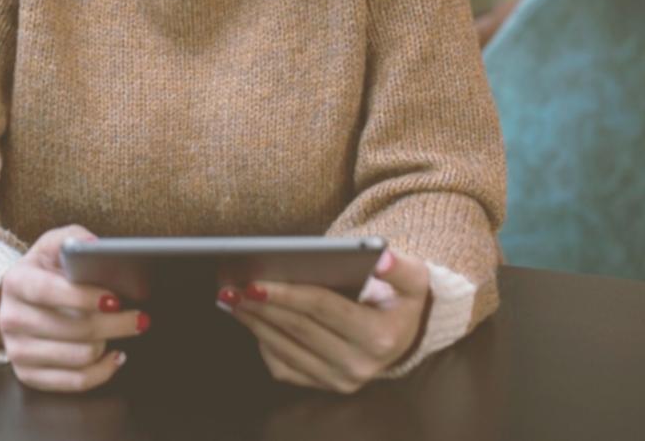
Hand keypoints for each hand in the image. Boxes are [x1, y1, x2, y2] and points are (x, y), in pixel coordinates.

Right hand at [0, 225, 147, 392]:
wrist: (21, 299)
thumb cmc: (45, 270)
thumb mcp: (54, 245)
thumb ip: (73, 238)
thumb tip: (94, 246)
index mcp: (15, 281)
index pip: (48, 291)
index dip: (83, 296)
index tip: (115, 299)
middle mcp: (10, 318)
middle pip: (72, 329)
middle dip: (114, 323)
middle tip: (139, 316)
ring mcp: (17, 351)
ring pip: (78, 356)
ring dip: (108, 342)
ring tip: (122, 328)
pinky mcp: (27, 375)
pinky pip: (75, 382)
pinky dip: (102, 371)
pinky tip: (115, 355)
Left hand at [221, 247, 430, 393]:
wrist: (404, 333)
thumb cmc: (401, 297)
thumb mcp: (413, 277)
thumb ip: (398, 266)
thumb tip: (381, 256)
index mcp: (379, 337)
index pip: (322, 309)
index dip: (287, 293)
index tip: (254, 280)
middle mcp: (359, 366)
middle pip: (298, 329)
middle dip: (261, 306)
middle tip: (231, 285)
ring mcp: (340, 381)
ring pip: (285, 349)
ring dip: (254, 323)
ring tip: (231, 298)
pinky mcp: (324, 387)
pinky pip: (284, 368)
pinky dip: (263, 343)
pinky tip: (251, 320)